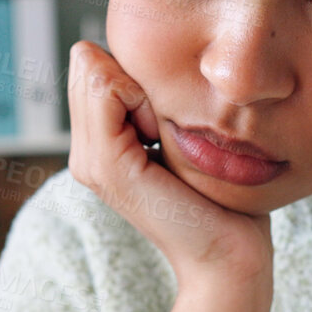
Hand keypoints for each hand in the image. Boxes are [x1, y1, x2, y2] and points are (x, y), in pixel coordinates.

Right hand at [65, 40, 273, 290]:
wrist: (228, 257)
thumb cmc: (221, 196)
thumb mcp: (180, 133)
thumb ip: (152, 99)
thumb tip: (130, 54)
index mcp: (99, 148)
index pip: (93, 66)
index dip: (136, 77)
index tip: (169, 121)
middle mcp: (83, 155)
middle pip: (88, 65)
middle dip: (134, 80)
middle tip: (166, 130)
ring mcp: (88, 162)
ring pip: (94, 73)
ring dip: (141, 90)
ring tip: (165, 137)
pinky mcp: (106, 165)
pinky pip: (107, 88)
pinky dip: (141, 97)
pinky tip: (162, 137)